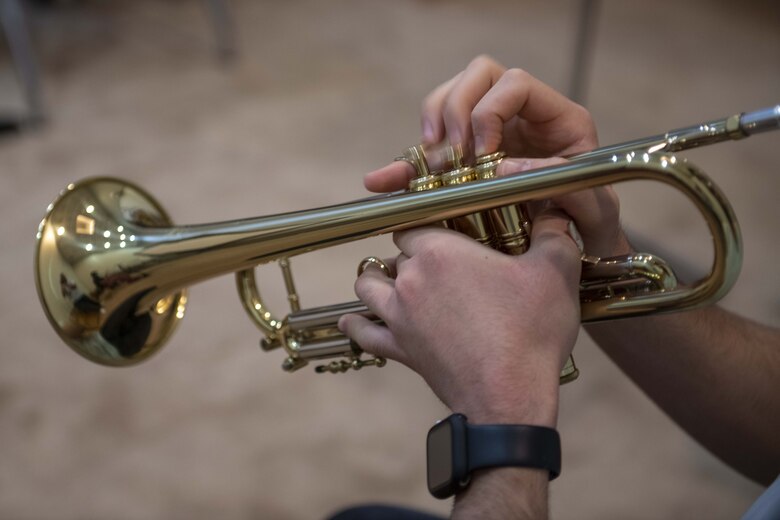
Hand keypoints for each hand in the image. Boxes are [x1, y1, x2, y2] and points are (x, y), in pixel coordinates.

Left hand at [339, 209, 581, 426]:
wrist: (510, 396)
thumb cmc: (530, 332)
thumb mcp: (555, 272)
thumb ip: (554, 233)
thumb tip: (555, 211)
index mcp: (441, 251)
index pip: (416, 220)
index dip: (428, 221)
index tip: (443, 225)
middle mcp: (411, 279)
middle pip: (397, 253)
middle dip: (413, 252)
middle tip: (437, 258)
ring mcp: (400, 316)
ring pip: (369, 286)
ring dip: (376, 279)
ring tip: (386, 277)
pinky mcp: (400, 349)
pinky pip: (365, 334)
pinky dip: (357, 326)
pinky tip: (352, 321)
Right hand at [365, 55, 629, 257]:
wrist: (580, 255)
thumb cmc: (592, 231)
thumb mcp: (593, 211)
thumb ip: (561, 186)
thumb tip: (505, 166)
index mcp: (557, 119)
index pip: (515, 83)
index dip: (491, 110)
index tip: (484, 153)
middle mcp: (522, 118)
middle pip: (477, 76)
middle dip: (455, 109)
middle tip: (450, 151)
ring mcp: (492, 135)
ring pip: (447, 99)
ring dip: (429, 125)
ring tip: (426, 163)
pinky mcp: (467, 161)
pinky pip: (429, 149)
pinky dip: (406, 164)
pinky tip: (383, 181)